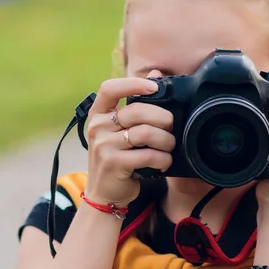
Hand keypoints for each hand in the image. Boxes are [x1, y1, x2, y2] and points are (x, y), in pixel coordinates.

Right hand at [84, 71, 175, 207]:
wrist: (103, 193)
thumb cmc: (116, 157)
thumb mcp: (120, 129)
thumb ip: (135, 103)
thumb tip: (155, 74)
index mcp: (98, 114)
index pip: (109, 88)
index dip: (133, 83)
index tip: (154, 87)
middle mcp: (97, 127)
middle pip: (137, 111)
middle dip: (163, 119)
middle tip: (171, 129)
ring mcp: (103, 145)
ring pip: (146, 133)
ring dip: (166, 141)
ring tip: (169, 147)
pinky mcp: (113, 163)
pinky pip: (148, 155)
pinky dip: (163, 159)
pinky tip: (164, 162)